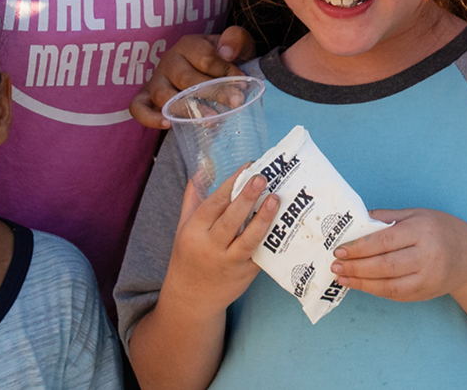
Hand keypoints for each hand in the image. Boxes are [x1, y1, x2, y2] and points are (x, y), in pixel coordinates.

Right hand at [132, 26, 249, 129]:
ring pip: (163, 94)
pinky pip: (138, 107)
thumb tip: (227, 52)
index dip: (226, 71)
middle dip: (214, 92)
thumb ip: (236, 40)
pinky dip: (149, 117)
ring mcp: (156, 79)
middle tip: (235, 103)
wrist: (207, 73)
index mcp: (189, 44)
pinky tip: (168, 125)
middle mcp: (169, 60)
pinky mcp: (146, 97)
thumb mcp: (235, 46)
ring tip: (211, 120)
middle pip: (186, 78)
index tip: (244, 84)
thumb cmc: (223, 61)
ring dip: (187, 109)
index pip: (205, 58)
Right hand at [160, 169, 278, 311]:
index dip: (231, 184)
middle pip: (230, 220)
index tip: (247, 167)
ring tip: (275, 200)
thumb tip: (201, 168)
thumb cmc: (189, 256)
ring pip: (248, 239)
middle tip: (263, 178)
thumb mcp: (184, 228)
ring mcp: (228, 263)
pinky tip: (282, 224)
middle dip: (247, 197)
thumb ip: (193, 199)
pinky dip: (270, 240)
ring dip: (263, 219)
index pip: (213, 204)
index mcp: (194, 231)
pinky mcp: (244, 275)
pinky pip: (259, 255)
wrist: (191, 298)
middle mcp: (210, 247)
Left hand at [333, 209, 466, 302]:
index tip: (340, 250)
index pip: (385, 241)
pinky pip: (396, 294)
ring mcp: (427, 278)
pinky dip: (375, 290)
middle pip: (385, 265)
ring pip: (389, 284)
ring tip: (342, 278)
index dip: (360, 247)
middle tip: (335, 266)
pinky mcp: (425, 293)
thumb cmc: (440, 230)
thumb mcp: (417, 214)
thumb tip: (355, 220)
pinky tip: (360, 284)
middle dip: (356, 267)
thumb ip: (387, 218)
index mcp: (423, 231)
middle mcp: (427, 256)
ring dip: (362, 283)